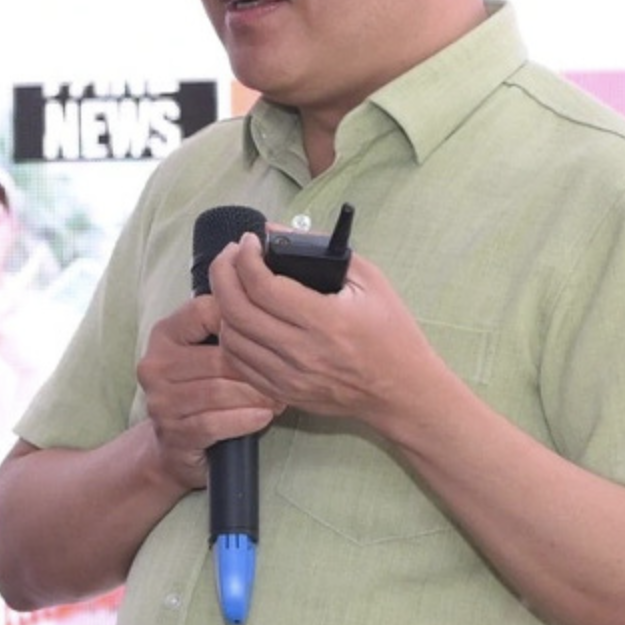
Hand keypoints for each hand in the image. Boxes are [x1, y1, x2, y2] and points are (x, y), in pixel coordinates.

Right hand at [130, 295, 281, 490]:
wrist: (174, 445)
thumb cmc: (202, 389)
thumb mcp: (205, 352)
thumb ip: (226, 328)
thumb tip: (270, 301)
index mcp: (164, 335)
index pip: (203, 311)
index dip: (240, 320)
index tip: (266, 334)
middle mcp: (155, 364)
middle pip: (217, 358)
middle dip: (257, 369)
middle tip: (286, 376)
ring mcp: (161, 401)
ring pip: (218, 392)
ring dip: (255, 396)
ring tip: (280, 398)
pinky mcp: (173, 433)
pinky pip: (214, 423)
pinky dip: (244, 420)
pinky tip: (264, 416)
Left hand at [204, 237, 440, 429]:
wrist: (403, 389)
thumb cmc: (391, 331)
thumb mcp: (370, 281)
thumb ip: (322, 251)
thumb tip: (274, 231)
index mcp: (326, 320)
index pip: (263, 286)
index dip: (245, 258)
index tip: (249, 241)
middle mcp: (302, 352)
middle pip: (236, 310)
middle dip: (222, 274)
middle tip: (231, 256)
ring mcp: (289, 377)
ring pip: (231, 338)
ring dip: (222, 305)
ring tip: (233, 284)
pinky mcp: (283, 393)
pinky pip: (238, 363)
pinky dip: (231, 336)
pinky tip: (239, 318)